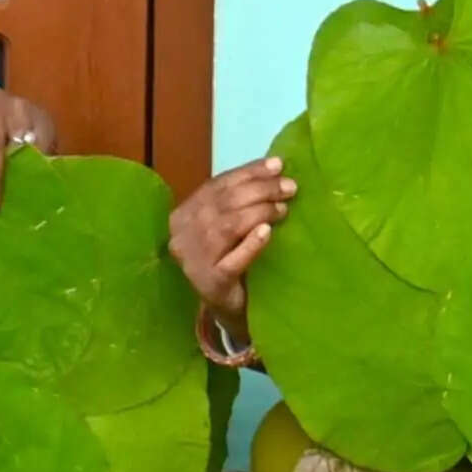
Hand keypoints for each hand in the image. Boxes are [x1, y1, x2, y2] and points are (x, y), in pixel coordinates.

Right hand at [170, 154, 294, 320]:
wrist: (227, 306)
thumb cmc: (229, 258)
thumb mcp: (228, 224)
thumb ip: (240, 199)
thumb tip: (274, 166)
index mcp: (182, 216)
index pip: (216, 186)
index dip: (248, 173)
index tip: (278, 165)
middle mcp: (181, 237)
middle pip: (223, 204)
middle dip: (259, 190)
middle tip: (289, 187)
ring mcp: (193, 262)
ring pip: (226, 228)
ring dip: (259, 213)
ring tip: (283, 208)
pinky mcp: (211, 284)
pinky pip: (232, 261)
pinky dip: (250, 244)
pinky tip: (267, 232)